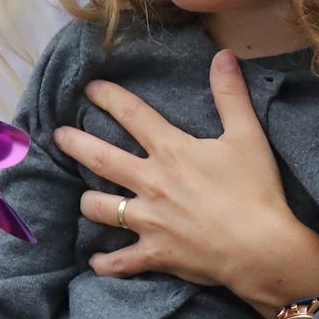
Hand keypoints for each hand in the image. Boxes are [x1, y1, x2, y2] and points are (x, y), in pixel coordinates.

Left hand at [54, 49, 318, 318]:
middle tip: (58, 136)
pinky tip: (96, 262)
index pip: (132, 115)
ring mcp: (149, 220)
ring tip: (85, 199)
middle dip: (75, 143)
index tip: (89, 88)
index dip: (108, 97)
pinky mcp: (155, 253)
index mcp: (171, 151)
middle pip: (100, 158)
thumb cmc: (256, 190)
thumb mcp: (247, 136)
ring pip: (100, 207)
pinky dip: (105, 264)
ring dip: (89, 202)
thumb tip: (223, 55)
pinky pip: (119, 262)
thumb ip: (230, 95)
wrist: (261, 248)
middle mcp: (151, 183)